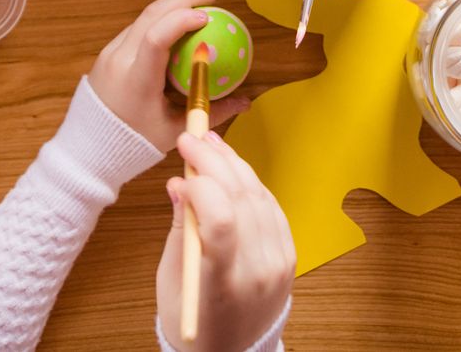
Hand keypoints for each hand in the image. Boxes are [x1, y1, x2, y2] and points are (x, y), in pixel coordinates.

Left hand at [89, 0, 248, 151]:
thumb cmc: (133, 144)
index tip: (207, 16)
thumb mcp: (175, 130)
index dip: (182, 19)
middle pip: (150, 14)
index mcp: (137, 80)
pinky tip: (175, 26)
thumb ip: (212, 113)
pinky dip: (157, 21)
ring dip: (170, 7)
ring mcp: (109, 54)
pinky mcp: (106, 54)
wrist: (88, 150)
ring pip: (142, 18)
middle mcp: (119, 60)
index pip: (157, 37)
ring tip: (197, 7)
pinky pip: (135, 29)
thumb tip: (246, 101)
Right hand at [156, 131, 294, 351]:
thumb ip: (181, 229)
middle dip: (214, 160)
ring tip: (211, 144)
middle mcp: (257, 271)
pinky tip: (233, 170)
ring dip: (234, 164)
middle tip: (192, 138)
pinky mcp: (288, 256)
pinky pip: (272, 208)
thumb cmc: (193, 321)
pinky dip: (251, 185)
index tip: (181, 159)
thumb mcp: (172, 279)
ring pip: (259, 196)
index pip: (221, 219)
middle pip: (241, 199)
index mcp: (222, 282)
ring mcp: (278, 263)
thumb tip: (179, 184)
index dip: (201, 181)